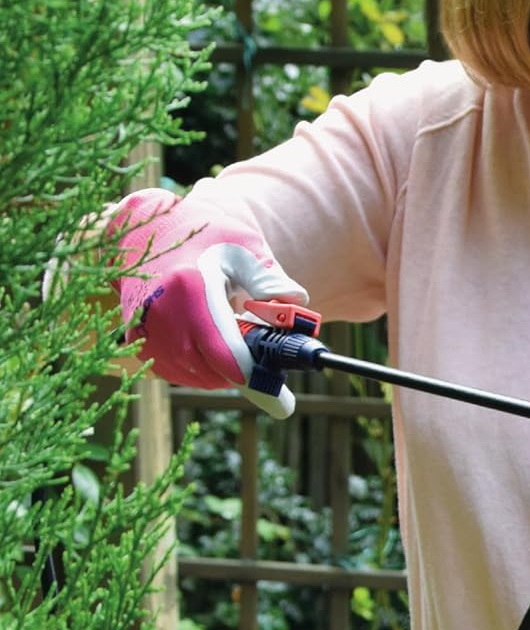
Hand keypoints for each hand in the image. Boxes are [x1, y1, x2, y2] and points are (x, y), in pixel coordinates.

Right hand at [108, 188, 307, 418]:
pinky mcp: (131, 335)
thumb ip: (271, 279)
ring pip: (190, 374)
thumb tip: (298, 304)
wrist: (148, 223)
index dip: (255, 381)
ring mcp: (140, 326)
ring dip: (219, 372)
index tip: (283, 405)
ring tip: (233, 342)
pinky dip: (195, 367)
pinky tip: (207, 344)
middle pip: (210, 371)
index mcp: (192, 287)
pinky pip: (170, 368)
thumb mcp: (246, 248)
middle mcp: (160, 311)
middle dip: (243, 374)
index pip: (225, 351)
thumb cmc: (204, 234)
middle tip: (265, 366)